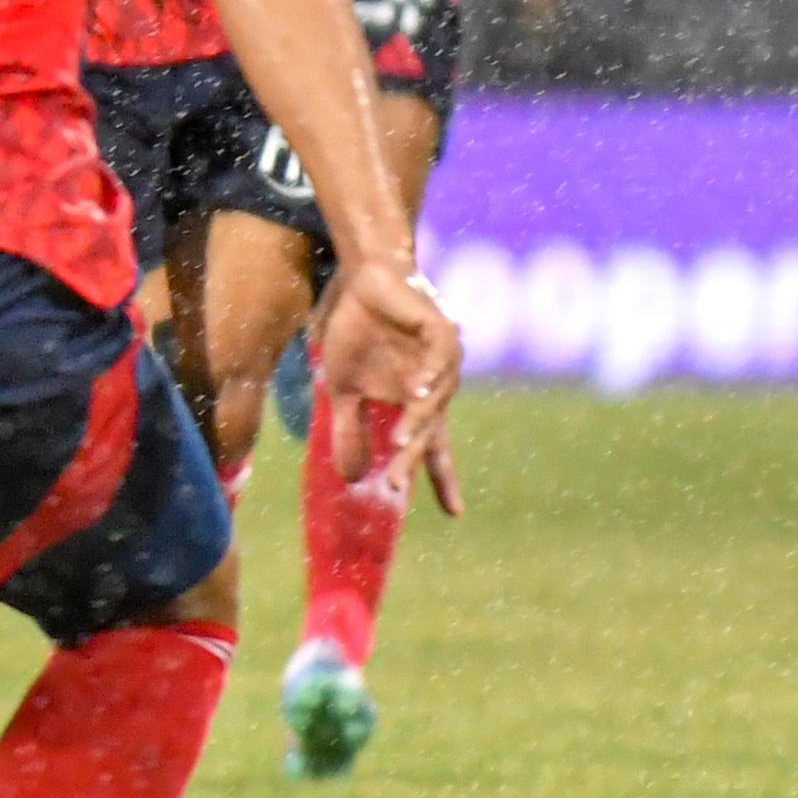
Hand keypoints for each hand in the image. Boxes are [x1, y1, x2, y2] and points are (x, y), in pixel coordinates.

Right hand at [311, 258, 461, 499]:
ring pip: (436, 400)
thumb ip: (350, 431)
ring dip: (418, 421)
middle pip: (430, 431)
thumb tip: (349, 478)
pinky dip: (431, 376)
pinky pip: (441, 358)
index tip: (454, 513)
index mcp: (416, 403)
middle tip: (392, 482)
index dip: (441, 478)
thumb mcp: (343, 390)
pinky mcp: (441, 331)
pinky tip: (416, 390)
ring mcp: (442, 360)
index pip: (433, 448)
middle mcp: (436, 386)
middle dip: (411, 458)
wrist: (360, 284)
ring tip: (399, 441)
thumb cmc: (356, 333)